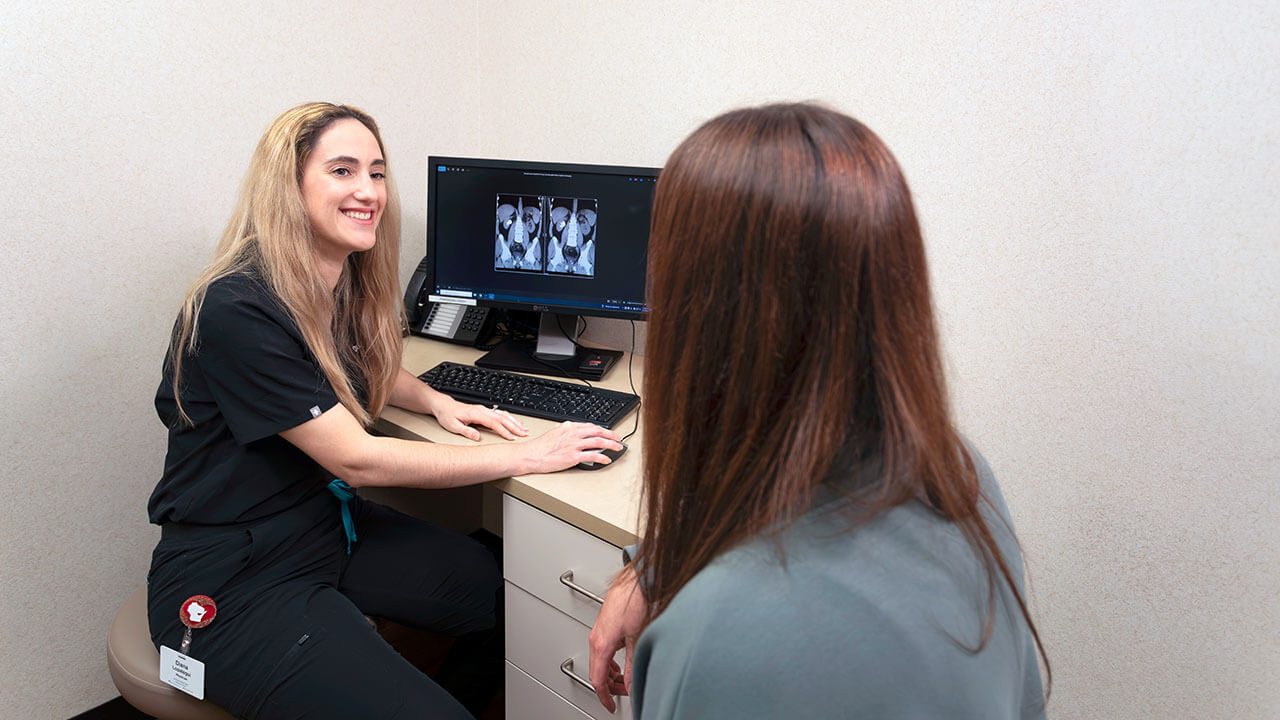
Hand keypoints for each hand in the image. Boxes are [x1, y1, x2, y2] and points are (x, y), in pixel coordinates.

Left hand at [429, 395, 527, 440]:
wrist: (444, 406)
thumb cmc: (448, 416)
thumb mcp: (453, 426)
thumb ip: (466, 431)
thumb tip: (477, 437)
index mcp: (475, 414)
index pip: (493, 423)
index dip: (504, 431)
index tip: (511, 437)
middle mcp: (482, 410)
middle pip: (502, 418)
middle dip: (514, 426)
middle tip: (523, 433)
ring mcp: (484, 409)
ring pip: (503, 414)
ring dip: (514, 421)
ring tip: (523, 428)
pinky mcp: (485, 410)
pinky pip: (500, 413)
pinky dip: (509, 417)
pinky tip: (515, 421)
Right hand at [519, 421, 622, 474]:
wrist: (531, 455)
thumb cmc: (539, 447)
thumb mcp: (554, 433)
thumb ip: (566, 431)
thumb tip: (575, 432)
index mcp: (569, 427)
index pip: (590, 426)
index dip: (602, 429)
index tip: (607, 432)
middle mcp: (573, 434)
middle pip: (597, 431)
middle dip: (611, 434)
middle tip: (618, 438)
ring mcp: (574, 445)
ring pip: (599, 441)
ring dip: (611, 444)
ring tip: (618, 447)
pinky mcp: (574, 456)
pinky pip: (593, 455)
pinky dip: (602, 457)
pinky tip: (607, 459)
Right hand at [589, 564, 645, 711]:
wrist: (636, 579)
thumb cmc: (635, 601)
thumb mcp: (638, 639)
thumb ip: (632, 666)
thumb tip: (632, 685)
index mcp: (601, 644)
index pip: (598, 680)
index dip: (605, 697)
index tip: (611, 706)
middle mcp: (596, 637)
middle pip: (597, 672)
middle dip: (611, 686)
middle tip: (626, 693)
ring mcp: (599, 630)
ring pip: (599, 661)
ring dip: (611, 674)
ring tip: (625, 679)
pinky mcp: (605, 625)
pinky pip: (603, 650)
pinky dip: (610, 661)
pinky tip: (621, 662)